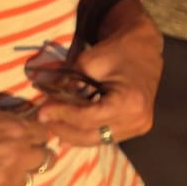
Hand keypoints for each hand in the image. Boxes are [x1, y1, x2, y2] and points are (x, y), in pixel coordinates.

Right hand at [0, 108, 55, 185]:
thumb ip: (11, 125)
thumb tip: (24, 128)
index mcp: (17, 132)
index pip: (46, 135)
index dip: (39, 135)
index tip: (34, 136)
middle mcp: (16, 158)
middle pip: (45, 160)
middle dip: (36, 155)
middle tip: (23, 153)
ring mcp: (3, 181)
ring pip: (24, 180)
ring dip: (17, 173)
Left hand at [35, 1, 161, 148]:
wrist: (145, 46)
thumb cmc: (120, 48)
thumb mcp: (91, 61)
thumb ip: (70, 85)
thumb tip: (49, 104)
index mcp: (129, 103)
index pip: (88, 118)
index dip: (62, 115)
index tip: (41, 111)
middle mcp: (137, 121)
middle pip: (91, 135)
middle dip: (64, 128)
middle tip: (42, 119)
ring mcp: (138, 127)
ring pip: (97, 139)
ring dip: (73, 133)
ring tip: (52, 123)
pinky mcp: (135, 127)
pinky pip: (105, 135)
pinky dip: (86, 132)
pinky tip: (68, 126)